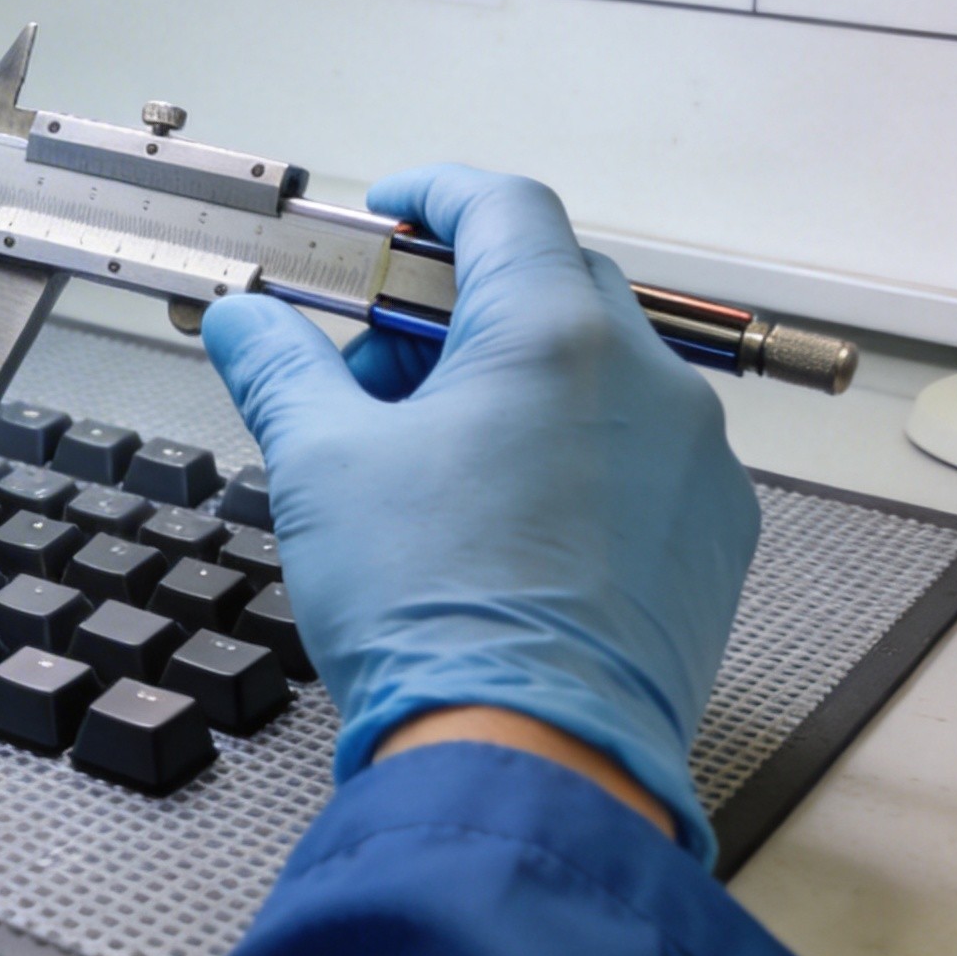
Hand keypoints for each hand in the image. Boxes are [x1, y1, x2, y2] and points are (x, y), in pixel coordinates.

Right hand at [201, 164, 758, 863]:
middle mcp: (648, 383)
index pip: (502, 207)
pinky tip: (499, 512)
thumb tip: (244, 321)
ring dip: (511, 377)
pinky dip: (570, 446)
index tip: (391, 213)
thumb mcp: (318, 465)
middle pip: (550, 283)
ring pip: (598, 369)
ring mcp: (694, 462)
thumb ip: (278, 367)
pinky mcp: (712, 535)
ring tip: (427, 455)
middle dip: (453, 307)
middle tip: (375, 364)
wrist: (526, 760)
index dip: (434, 195)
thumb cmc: (433, 611)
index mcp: (554, 337)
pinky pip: (639, 449)